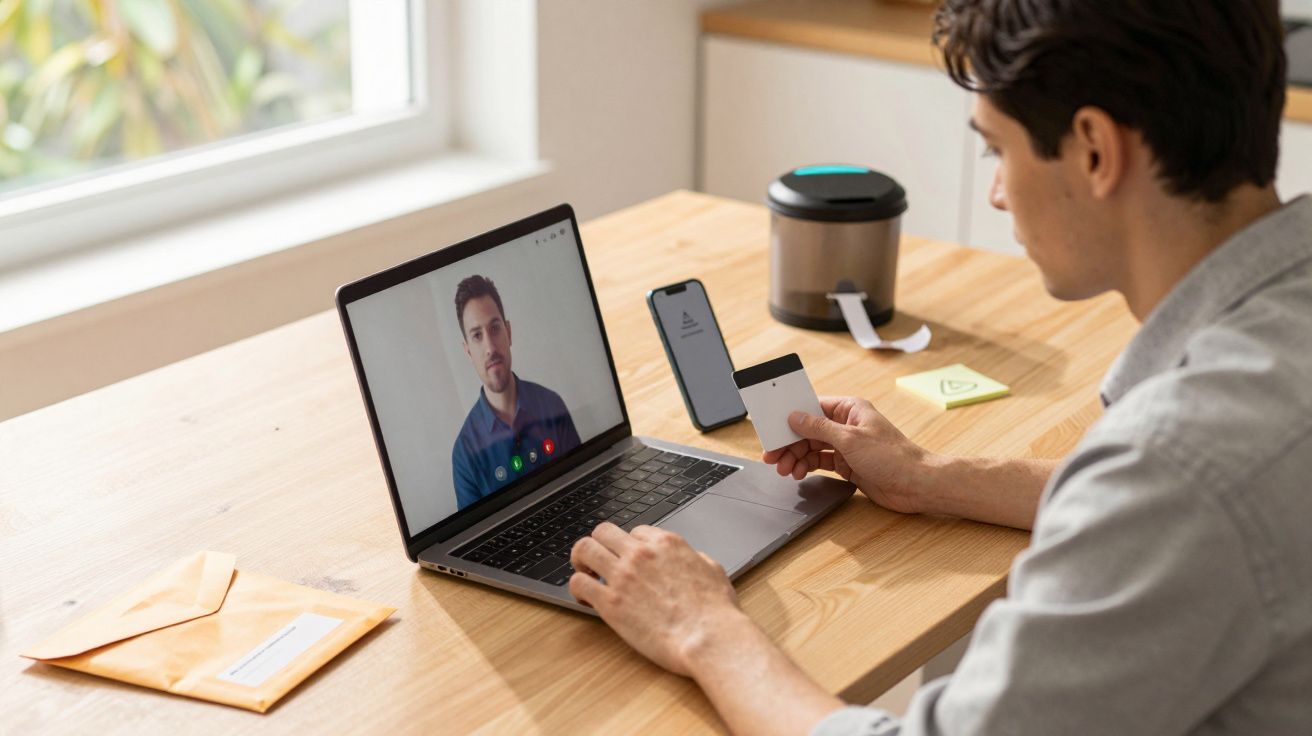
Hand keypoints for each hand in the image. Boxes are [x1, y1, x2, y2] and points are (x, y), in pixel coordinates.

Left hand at [569, 523, 747, 676]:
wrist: (708, 638)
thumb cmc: (716, 611)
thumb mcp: (713, 570)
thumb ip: (696, 558)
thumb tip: (691, 558)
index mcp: (666, 543)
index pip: (635, 532)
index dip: (630, 547)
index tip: (629, 561)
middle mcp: (640, 553)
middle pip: (603, 531)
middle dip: (599, 544)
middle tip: (598, 561)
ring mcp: (622, 575)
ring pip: (584, 549)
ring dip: (581, 560)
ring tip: (586, 575)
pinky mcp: (610, 602)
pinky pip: (578, 583)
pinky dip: (577, 589)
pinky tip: (585, 600)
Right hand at [762, 396, 932, 514]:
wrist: (916, 485)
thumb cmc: (893, 457)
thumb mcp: (850, 439)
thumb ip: (819, 428)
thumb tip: (795, 417)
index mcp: (850, 409)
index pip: (812, 407)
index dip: (791, 417)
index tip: (773, 427)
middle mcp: (846, 425)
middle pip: (808, 430)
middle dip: (790, 443)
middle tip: (773, 456)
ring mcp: (847, 445)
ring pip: (812, 448)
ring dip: (796, 457)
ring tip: (785, 469)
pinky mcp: (848, 464)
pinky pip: (820, 462)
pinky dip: (807, 467)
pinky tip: (798, 472)